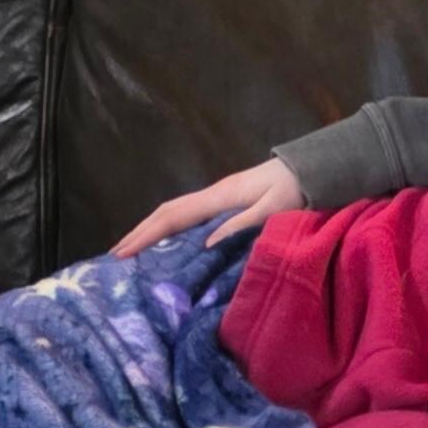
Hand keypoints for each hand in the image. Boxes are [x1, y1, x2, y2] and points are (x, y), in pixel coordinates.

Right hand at [109, 157, 302, 257]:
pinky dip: (169, 229)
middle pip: (166, 213)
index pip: (172, 216)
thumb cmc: (296, 190)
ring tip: (131, 251)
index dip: (146, 235)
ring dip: (150, 230)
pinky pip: (188, 217)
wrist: (313, 170)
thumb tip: (205, 244)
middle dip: (139, 233)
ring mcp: (218, 198)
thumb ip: (241, 224)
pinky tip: (166, 244)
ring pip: (174, 213)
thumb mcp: (274, 208)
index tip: (122, 254)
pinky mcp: (226, 203)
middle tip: (114, 257)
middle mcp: (213, 195)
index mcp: (219, 197)